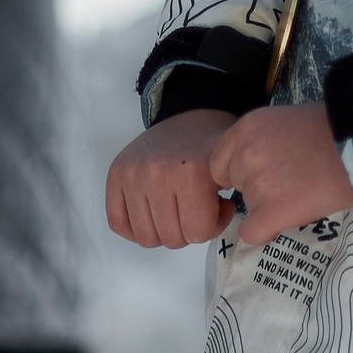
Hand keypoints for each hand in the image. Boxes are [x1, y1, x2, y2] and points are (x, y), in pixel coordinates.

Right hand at [107, 109, 236, 249]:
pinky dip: (137, 227)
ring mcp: (132, 174)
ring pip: (146, 237)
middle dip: (189, 228)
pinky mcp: (116, 174)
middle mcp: (157, 173)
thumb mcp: (233, 170)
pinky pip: (118, 223)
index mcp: (191, 173)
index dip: (213, 224)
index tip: (220, 205)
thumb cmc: (212, 145)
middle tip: (197, 206)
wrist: (190, 114)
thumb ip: (236, 201)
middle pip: (172, 239)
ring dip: (165, 229)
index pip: (198, 233)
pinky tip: (155, 213)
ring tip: (178, 207)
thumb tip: (235, 225)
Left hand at [210, 105, 352, 247]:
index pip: (220, 163)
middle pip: (236, 185)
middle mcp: (245, 154)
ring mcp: (257, 184)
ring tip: (303, 192)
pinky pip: (252, 233)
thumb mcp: (286, 121)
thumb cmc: (333, 129)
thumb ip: (262, 140)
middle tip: (290, 182)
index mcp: (246, 128)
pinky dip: (266, 231)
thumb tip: (255, 165)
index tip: (262, 175)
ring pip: (248, 208)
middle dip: (256, 187)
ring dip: (269, 206)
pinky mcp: (272, 211)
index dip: (240, 172)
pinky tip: (287, 219)